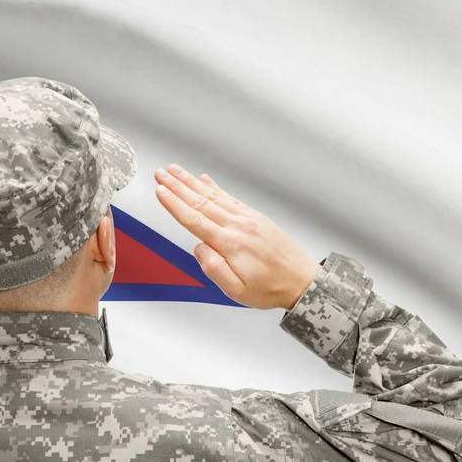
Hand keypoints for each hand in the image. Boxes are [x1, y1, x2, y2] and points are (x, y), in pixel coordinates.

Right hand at [153, 165, 321, 310]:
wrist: (302, 281)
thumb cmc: (269, 289)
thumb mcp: (237, 290)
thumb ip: (214, 269)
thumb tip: (198, 248)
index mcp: (230, 244)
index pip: (195, 220)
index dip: (175, 204)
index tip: (160, 191)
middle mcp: (238, 226)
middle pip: (201, 202)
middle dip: (178, 186)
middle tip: (160, 173)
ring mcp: (248, 219)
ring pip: (214, 197)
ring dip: (192, 182)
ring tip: (176, 171)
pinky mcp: (256, 218)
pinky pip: (231, 198)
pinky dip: (216, 188)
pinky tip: (206, 180)